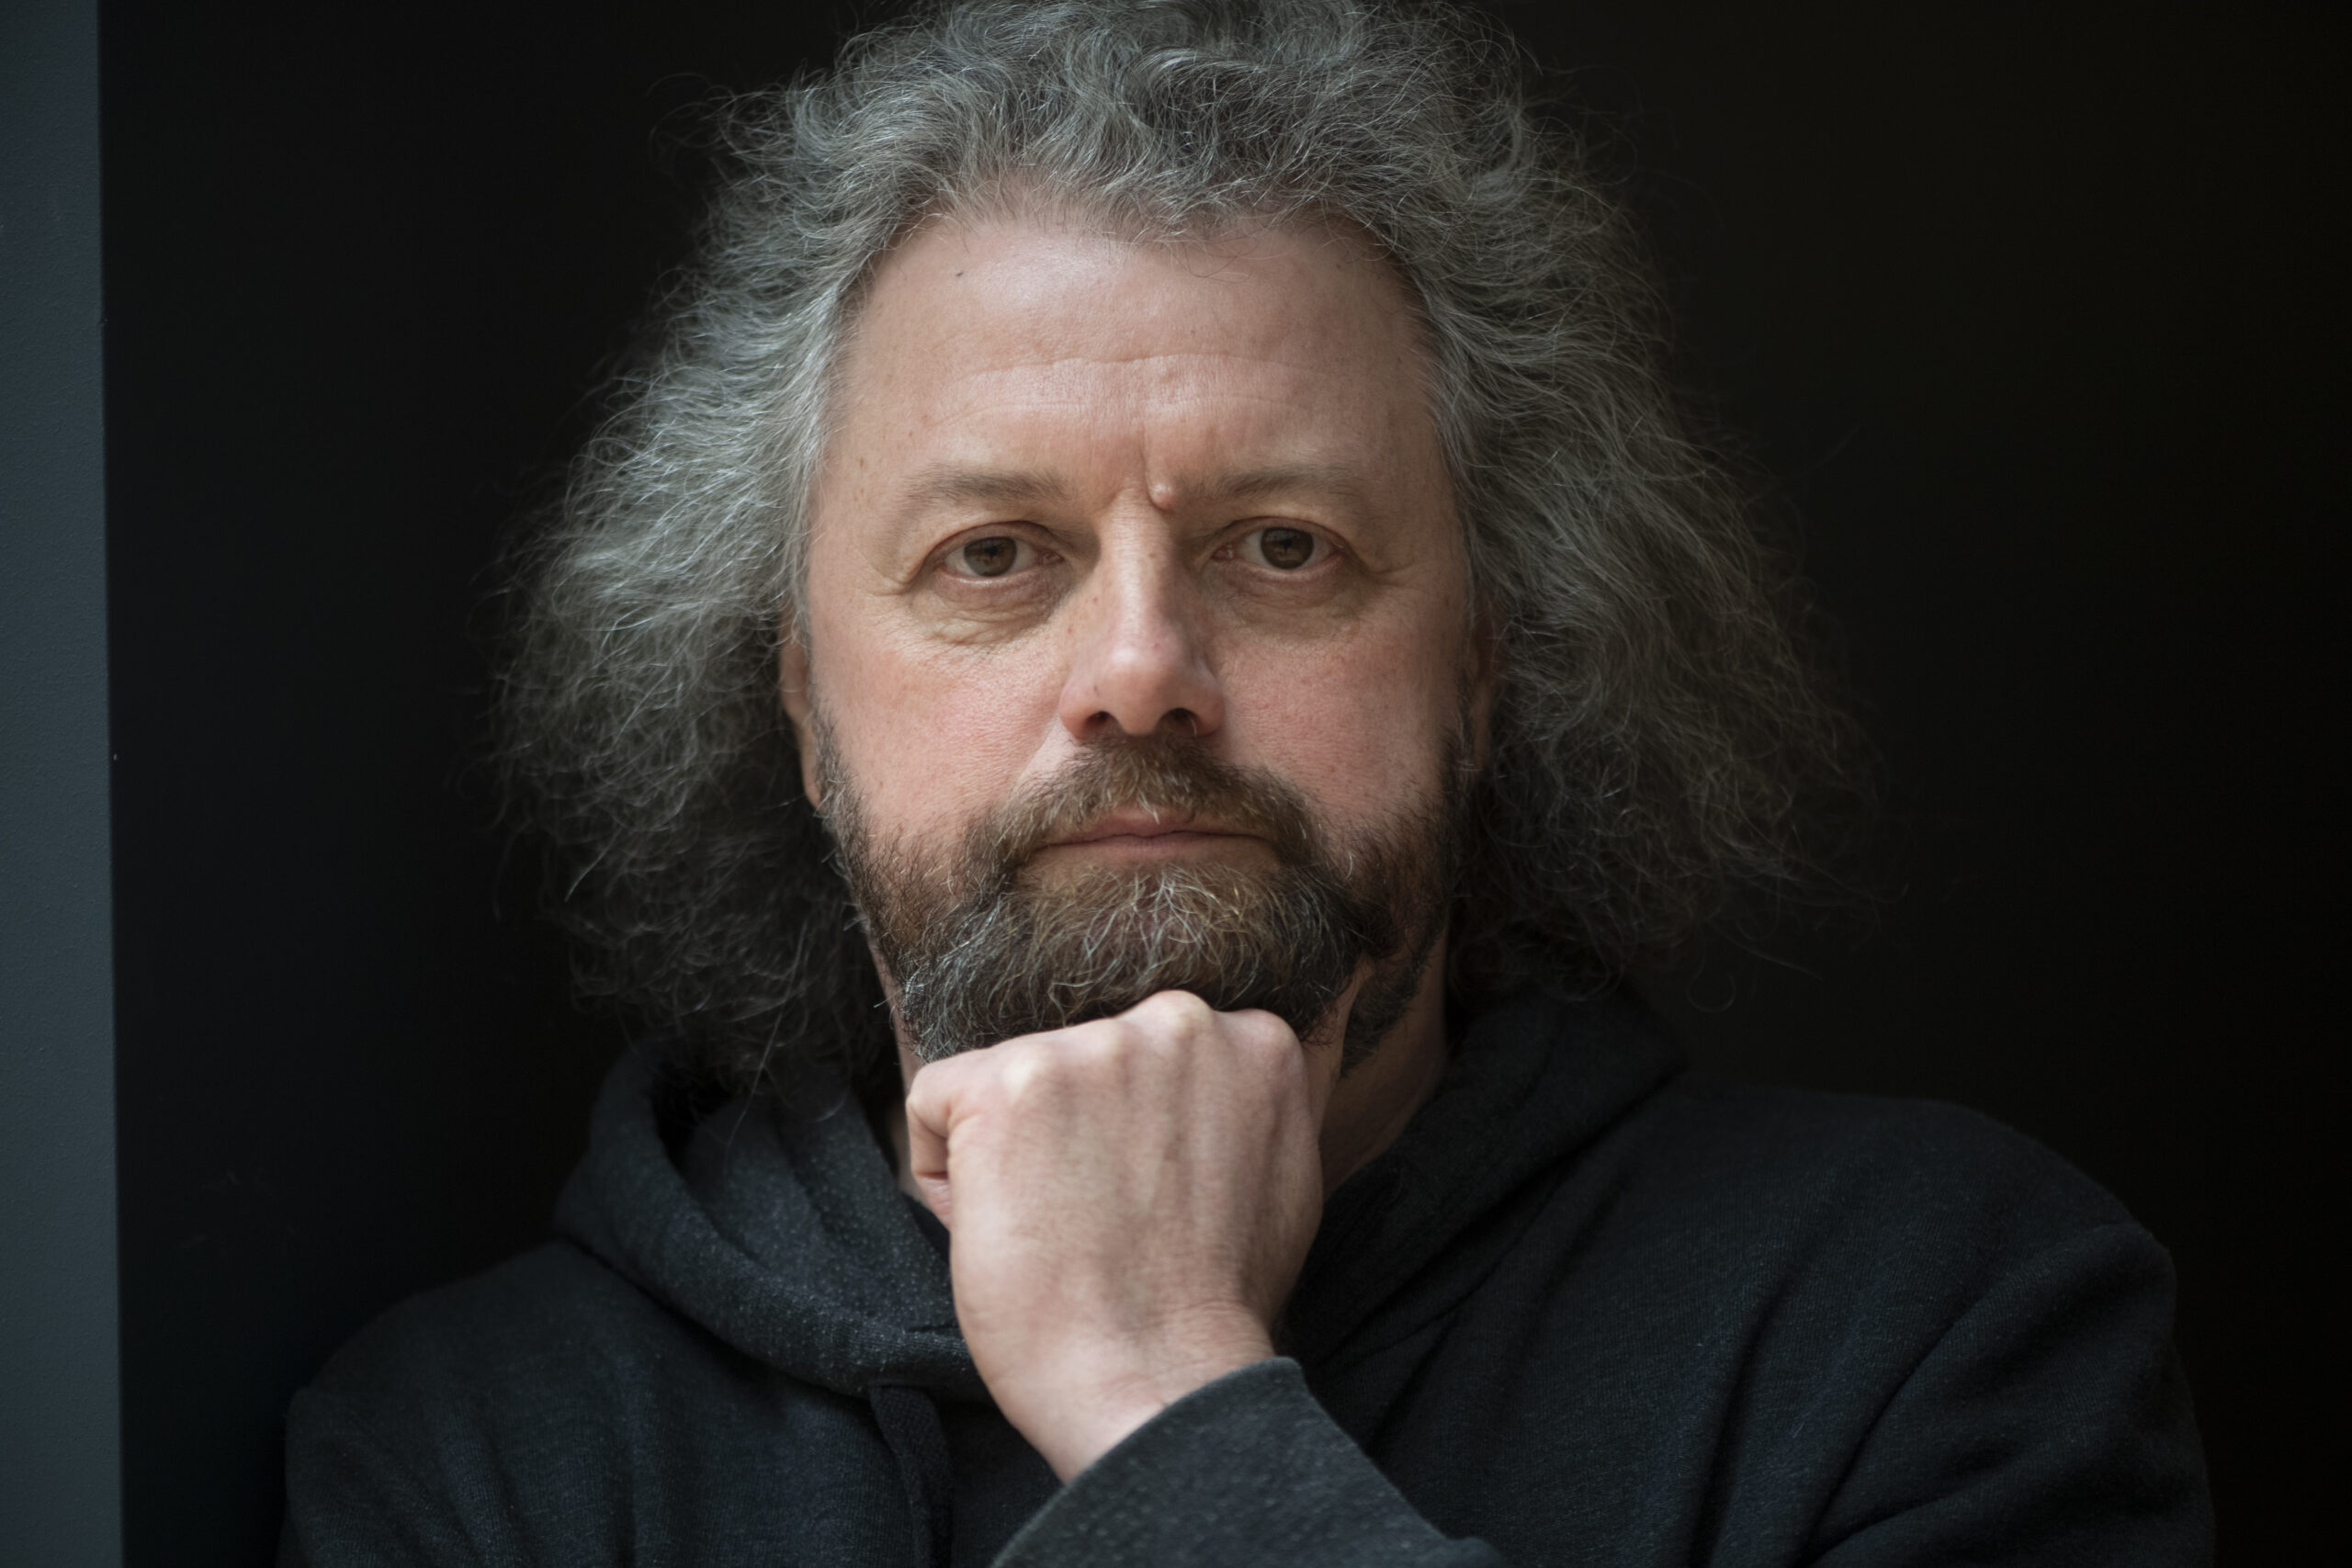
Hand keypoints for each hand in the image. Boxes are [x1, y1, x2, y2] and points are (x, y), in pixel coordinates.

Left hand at [903, 987, 1350, 1479]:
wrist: (1158, 1379)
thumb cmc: (1212, 1307)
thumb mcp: (1275, 1177)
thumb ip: (1239, 1106)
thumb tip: (1206, 1085)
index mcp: (1251, 1040)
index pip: (1153, 1056)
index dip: (1136, 1140)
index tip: (1150, 1203)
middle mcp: (1179, 1021)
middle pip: (1081, 1060)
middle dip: (1077, 1134)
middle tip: (1104, 1224)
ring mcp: (1093, 1047)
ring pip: (1010, 1082)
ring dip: (1017, 1155)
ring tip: (1062, 1232)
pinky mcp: (1010, 1081)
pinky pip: (935, 1101)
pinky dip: (949, 1175)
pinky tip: (1007, 1229)